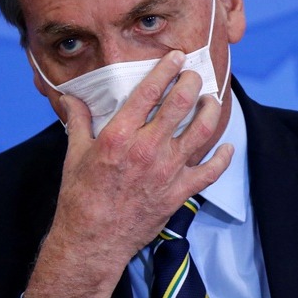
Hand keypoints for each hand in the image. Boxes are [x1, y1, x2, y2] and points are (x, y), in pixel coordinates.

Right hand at [23, 50, 233, 297]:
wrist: (93, 240)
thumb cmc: (80, 197)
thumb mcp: (75, 154)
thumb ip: (78, 121)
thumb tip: (71, 98)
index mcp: (120, 134)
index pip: (150, 91)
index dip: (166, 69)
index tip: (176, 57)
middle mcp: (147, 148)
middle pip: (181, 103)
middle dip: (192, 81)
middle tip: (194, 75)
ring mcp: (167, 171)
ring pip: (202, 130)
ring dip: (210, 109)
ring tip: (210, 100)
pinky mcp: (179, 192)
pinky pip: (211, 171)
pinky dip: (223, 157)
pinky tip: (226, 147)